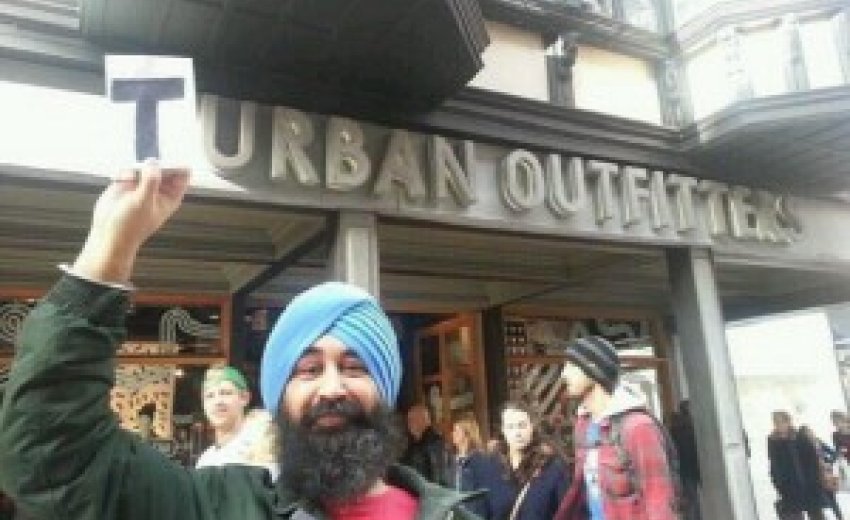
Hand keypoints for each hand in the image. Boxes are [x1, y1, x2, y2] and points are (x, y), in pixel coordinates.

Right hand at [73, 161, 188, 283]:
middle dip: (155, 163)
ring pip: (145, 165)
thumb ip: (151, 181)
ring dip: (137, 167)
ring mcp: (143, 184)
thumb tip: (154, 162)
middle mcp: (159, 188)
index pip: (182, 174)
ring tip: (130, 179)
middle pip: (164, 166)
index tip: (161, 166)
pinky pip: (128, 169)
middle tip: (144, 167)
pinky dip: (124, 171)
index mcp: (171, 195)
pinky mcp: (126, 183)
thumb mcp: (144, 202)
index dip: (175, 166)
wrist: (107, 234)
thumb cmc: (131, 224)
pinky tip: (120, 181)